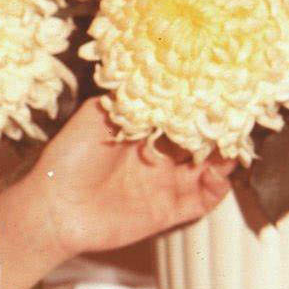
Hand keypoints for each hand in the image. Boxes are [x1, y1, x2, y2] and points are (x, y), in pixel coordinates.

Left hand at [36, 96, 237, 259]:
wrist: (54, 208)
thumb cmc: (69, 157)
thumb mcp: (96, 115)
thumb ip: (130, 99)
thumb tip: (162, 77)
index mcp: (144, 131)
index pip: (182, 115)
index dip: (201, 106)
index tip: (221, 92)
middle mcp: (159, 155)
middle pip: (202, 141)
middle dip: (219, 129)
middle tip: (234, 117)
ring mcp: (166, 184)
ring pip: (210, 169)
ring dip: (225, 157)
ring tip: (232, 144)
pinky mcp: (169, 211)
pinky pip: (204, 200)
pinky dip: (218, 187)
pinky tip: (217, 173)